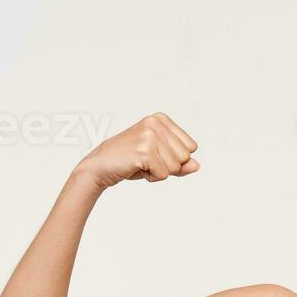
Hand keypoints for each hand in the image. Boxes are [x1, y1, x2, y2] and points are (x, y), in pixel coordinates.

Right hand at [78, 112, 199, 188]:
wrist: (100, 167)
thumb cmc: (130, 162)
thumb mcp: (159, 160)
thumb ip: (180, 163)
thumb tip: (197, 165)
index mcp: (161, 119)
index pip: (191, 147)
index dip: (175, 158)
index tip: (153, 155)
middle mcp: (155, 123)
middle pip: (185, 157)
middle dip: (168, 166)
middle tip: (145, 161)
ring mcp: (149, 135)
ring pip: (176, 167)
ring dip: (159, 172)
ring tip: (140, 163)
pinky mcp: (144, 150)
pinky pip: (164, 174)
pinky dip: (151, 177)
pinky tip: (136, 168)